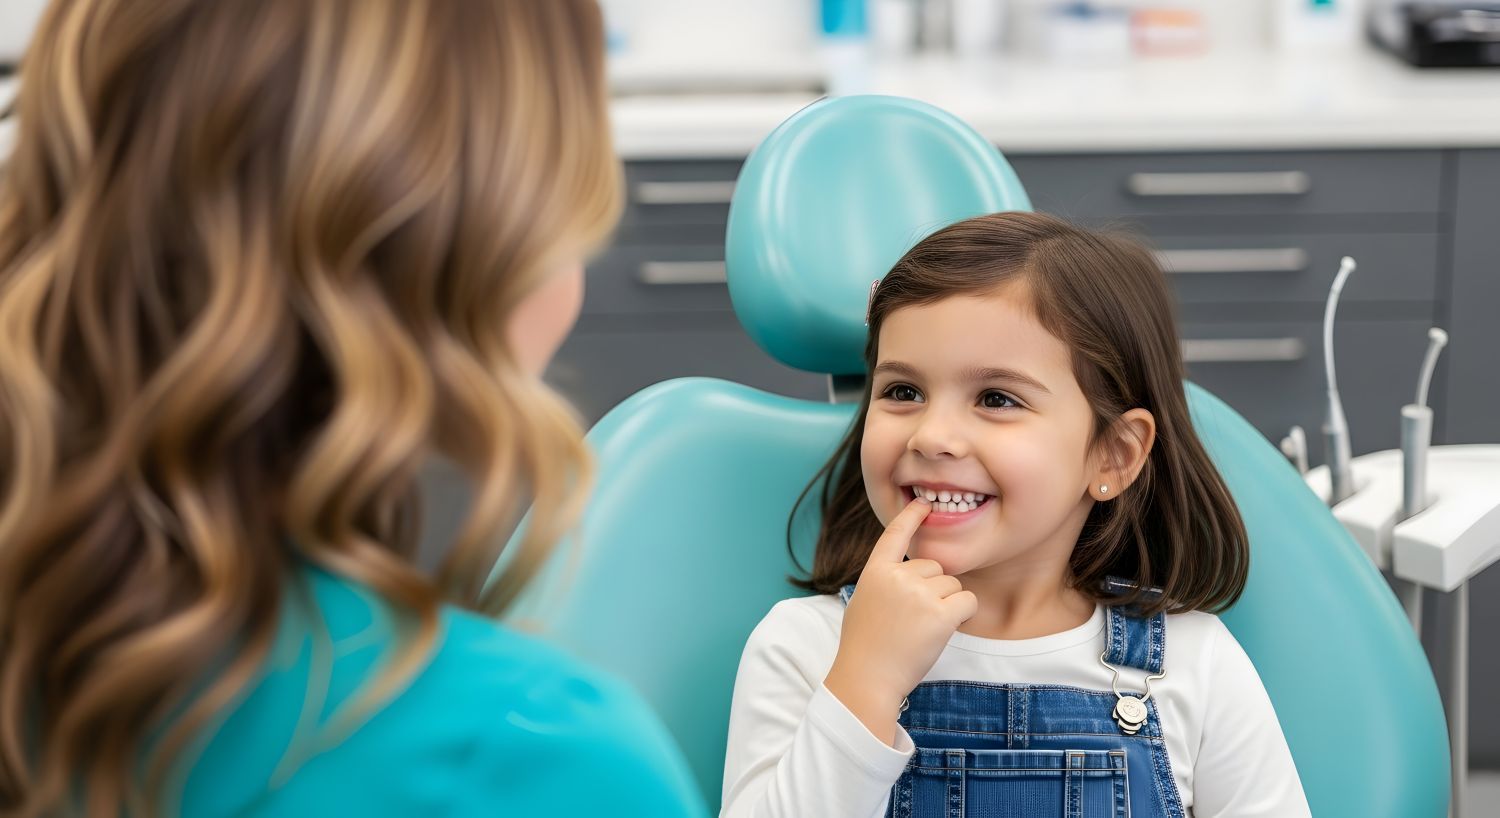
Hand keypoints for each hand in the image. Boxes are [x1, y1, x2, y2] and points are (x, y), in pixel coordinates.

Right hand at [822, 498, 977, 746]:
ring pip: (953, 585)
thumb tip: (911, 571)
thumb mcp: (865, 601)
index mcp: (876, 571)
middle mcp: (898, 576)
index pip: (895, 535)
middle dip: (933, 591)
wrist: (867, 678)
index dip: (911, 517)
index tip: (923, 503)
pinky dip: (964, 615)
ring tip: (922, 630)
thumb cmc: (865, 646)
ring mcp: (919, 594)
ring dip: (947, 605)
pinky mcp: (940, 614)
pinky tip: (945, 630)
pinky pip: (968, 601)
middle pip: (936, 568)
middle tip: (913, 621)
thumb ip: (886, 581)